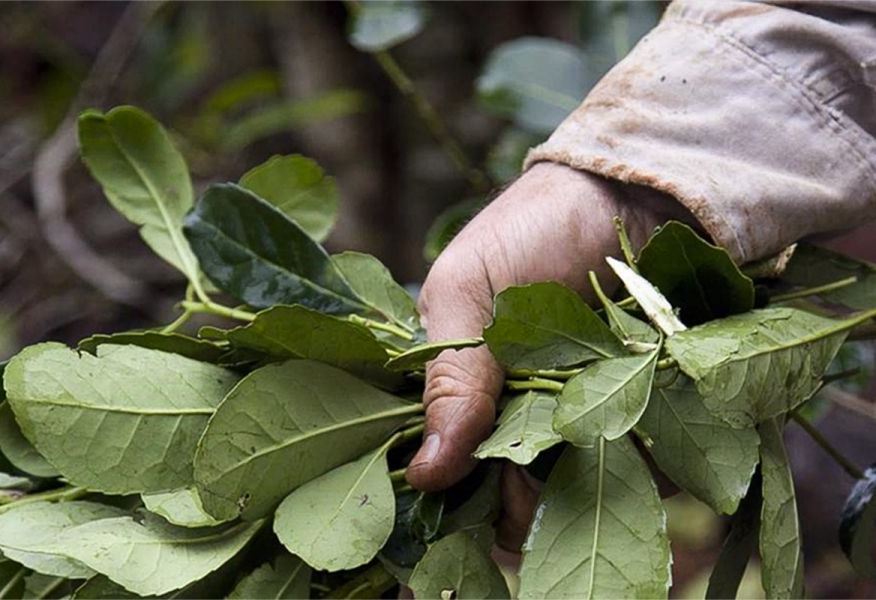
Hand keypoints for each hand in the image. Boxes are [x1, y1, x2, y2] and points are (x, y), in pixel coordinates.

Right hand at [405, 162, 690, 547]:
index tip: (492, 483)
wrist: (629, 192)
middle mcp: (522, 419)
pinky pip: (647, 470)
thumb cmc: (531, 230)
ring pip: (582, 497)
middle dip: (533, 498)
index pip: (456, 476)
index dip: (469, 493)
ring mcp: (585, 422)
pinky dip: (651, 458)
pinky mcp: (645, 417)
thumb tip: (423, 474)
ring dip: (594, 478)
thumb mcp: (469, 292)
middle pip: (517, 502)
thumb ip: (450, 378)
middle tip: (555, 449)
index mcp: (464, 393)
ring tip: (613, 417)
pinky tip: (654, 413)